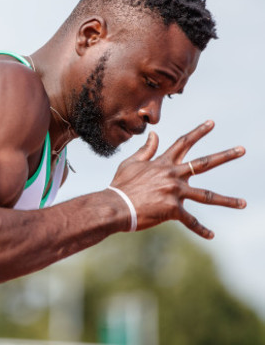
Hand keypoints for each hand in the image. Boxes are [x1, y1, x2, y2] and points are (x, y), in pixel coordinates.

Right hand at [109, 121, 245, 238]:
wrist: (115, 205)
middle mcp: (172, 175)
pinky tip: (211, 236)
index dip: (198, 132)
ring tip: (244, 203)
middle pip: (203, 163)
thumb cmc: (120, 185)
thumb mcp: (131, 163)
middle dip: (224, 156)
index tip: (212, 123)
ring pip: (206, 196)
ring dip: (227, 200)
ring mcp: (174, 192)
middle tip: (242, 150)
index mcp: (162, 163)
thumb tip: (154, 134)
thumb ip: (146, 150)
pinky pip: (191, 221)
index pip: (183, 143)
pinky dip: (201, 230)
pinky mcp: (173, 210)